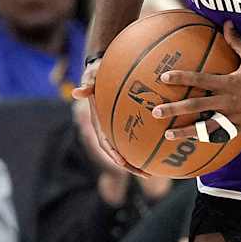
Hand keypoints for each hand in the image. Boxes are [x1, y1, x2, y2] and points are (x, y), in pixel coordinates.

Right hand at [71, 55, 149, 178]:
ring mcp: (117, 127)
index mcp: (98, 121)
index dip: (112, 153)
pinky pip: (138, 136)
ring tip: (156, 171)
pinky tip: (164, 149)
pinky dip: (148, 145)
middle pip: (118, 152)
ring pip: (129, 148)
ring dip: (140, 161)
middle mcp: (108, 128)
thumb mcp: (91, 74)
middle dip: (130, 165)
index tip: (122, 162)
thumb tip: (77, 92)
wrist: (103, 67)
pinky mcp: (128, 122)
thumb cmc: (97, 70)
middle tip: (146, 174)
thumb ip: (87, 83)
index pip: (104, 142)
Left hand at [155, 22, 240, 139]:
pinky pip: (220, 135)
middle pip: (195, 106)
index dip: (181, 78)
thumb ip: (237, 41)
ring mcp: (233, 117)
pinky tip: (193, 143)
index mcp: (228, 83)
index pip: (199, 79)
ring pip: (204, 127)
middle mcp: (227, 101)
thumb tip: (226, 22)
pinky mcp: (240, 129)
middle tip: (155, 112)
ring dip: (184, 131)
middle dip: (174, 109)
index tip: (163, 78)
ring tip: (167, 135)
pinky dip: (206, 139)